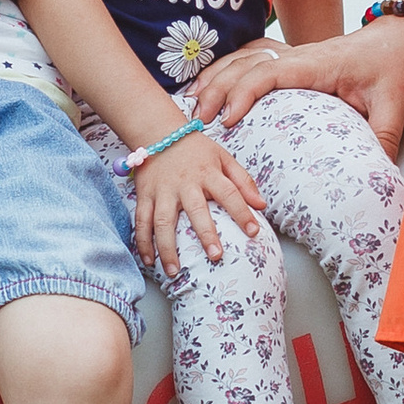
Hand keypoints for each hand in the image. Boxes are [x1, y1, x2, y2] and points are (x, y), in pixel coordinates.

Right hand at [136, 129, 265, 285]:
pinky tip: (149, 261)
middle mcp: (185, 184)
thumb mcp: (224, 158)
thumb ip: (243, 181)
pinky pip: (141, 222)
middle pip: (195, 210)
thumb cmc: (196, 149)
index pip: (230, 194)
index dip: (243, 213)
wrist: (158, 132)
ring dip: (167, 248)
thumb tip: (261, 205)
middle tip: (215, 256)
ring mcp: (162, 191)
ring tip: (175, 272)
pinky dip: (143, 243)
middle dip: (206, 234)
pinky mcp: (144, 196)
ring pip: (162, 222)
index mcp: (208, 173)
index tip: (254, 232)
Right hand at [193, 18, 403, 161]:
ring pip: (245, 57)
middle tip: (198, 120)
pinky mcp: (297, 62)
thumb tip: (373, 177)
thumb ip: (382, 138)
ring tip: (192, 103)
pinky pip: (254, 59)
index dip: (243, 93)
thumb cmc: (399, 61)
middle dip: (216, 88)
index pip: (268, 71)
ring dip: (216, 77)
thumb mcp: (394, 103)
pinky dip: (230, 70)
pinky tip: (213, 84)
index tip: (228, 120)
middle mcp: (300, 56)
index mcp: (317, 63)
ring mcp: (296, 56)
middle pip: (246, 63)